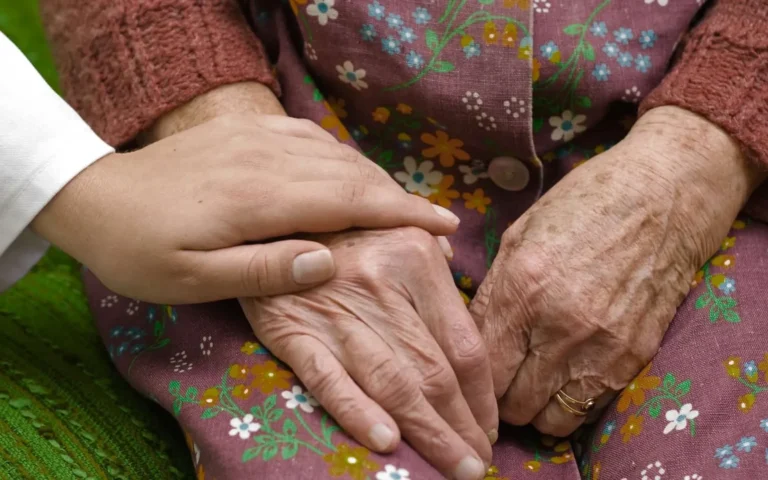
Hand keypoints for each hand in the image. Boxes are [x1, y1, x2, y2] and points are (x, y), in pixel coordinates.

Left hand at [32, 112, 458, 303]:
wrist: (92, 198)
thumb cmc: (140, 251)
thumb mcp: (192, 280)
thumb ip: (263, 271)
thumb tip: (329, 263)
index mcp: (260, 198)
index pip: (351, 201)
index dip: (403, 214)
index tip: (445, 227)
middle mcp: (267, 158)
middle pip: (353, 174)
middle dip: (401, 198)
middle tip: (437, 224)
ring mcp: (255, 138)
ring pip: (336, 153)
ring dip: (375, 178)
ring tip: (402, 206)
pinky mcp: (244, 131)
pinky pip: (309, 136)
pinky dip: (341, 156)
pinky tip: (349, 171)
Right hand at [241, 227, 497, 479]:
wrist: (264, 220)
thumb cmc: (338, 225)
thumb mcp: (392, 221)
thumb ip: (431, 248)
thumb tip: (459, 263)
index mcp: (415, 258)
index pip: (464, 343)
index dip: (482, 395)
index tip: (491, 426)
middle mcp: (381, 286)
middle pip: (435, 373)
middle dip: (463, 428)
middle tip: (479, 466)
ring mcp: (336, 312)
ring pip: (393, 384)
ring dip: (429, 434)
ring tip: (453, 468)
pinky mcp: (293, 331)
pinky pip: (330, 380)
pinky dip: (359, 413)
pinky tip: (388, 443)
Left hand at [470, 106, 765, 436]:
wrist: (663, 195)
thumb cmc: (582, 206)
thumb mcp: (519, 237)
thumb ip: (491, 294)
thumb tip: (466, 338)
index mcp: (522, 290)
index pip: (482, 367)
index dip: (471, 375)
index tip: (473, 371)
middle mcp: (559, 327)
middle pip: (512, 403)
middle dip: (500, 396)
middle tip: (502, 378)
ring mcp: (600, 348)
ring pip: (550, 420)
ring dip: (535, 408)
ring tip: (533, 383)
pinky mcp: (633, 358)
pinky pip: (589, 409)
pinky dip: (571, 403)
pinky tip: (566, 377)